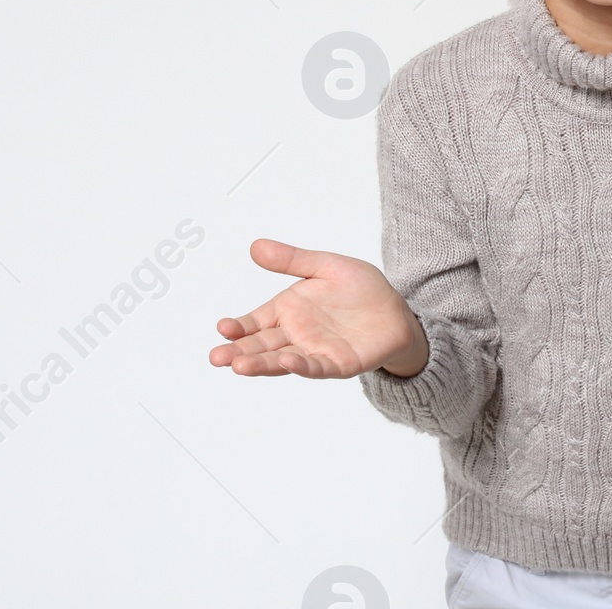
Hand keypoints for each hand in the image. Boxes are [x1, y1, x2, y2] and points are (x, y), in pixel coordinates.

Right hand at [209, 239, 428, 378]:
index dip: (239, 327)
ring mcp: (315, 351)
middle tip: (216, 357)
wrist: (395, 309)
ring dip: (261, 365)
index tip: (222, 327)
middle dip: (239, 353)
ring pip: (282, 360)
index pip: (255, 322)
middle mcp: (296, 334)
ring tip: (239, 366)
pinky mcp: (338, 363)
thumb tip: (256, 245)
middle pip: (262, 346)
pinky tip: (287, 362)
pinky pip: (316, 366)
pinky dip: (301, 365)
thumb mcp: (324, 266)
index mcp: (289, 311)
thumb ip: (292, 259)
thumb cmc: (359, 289)